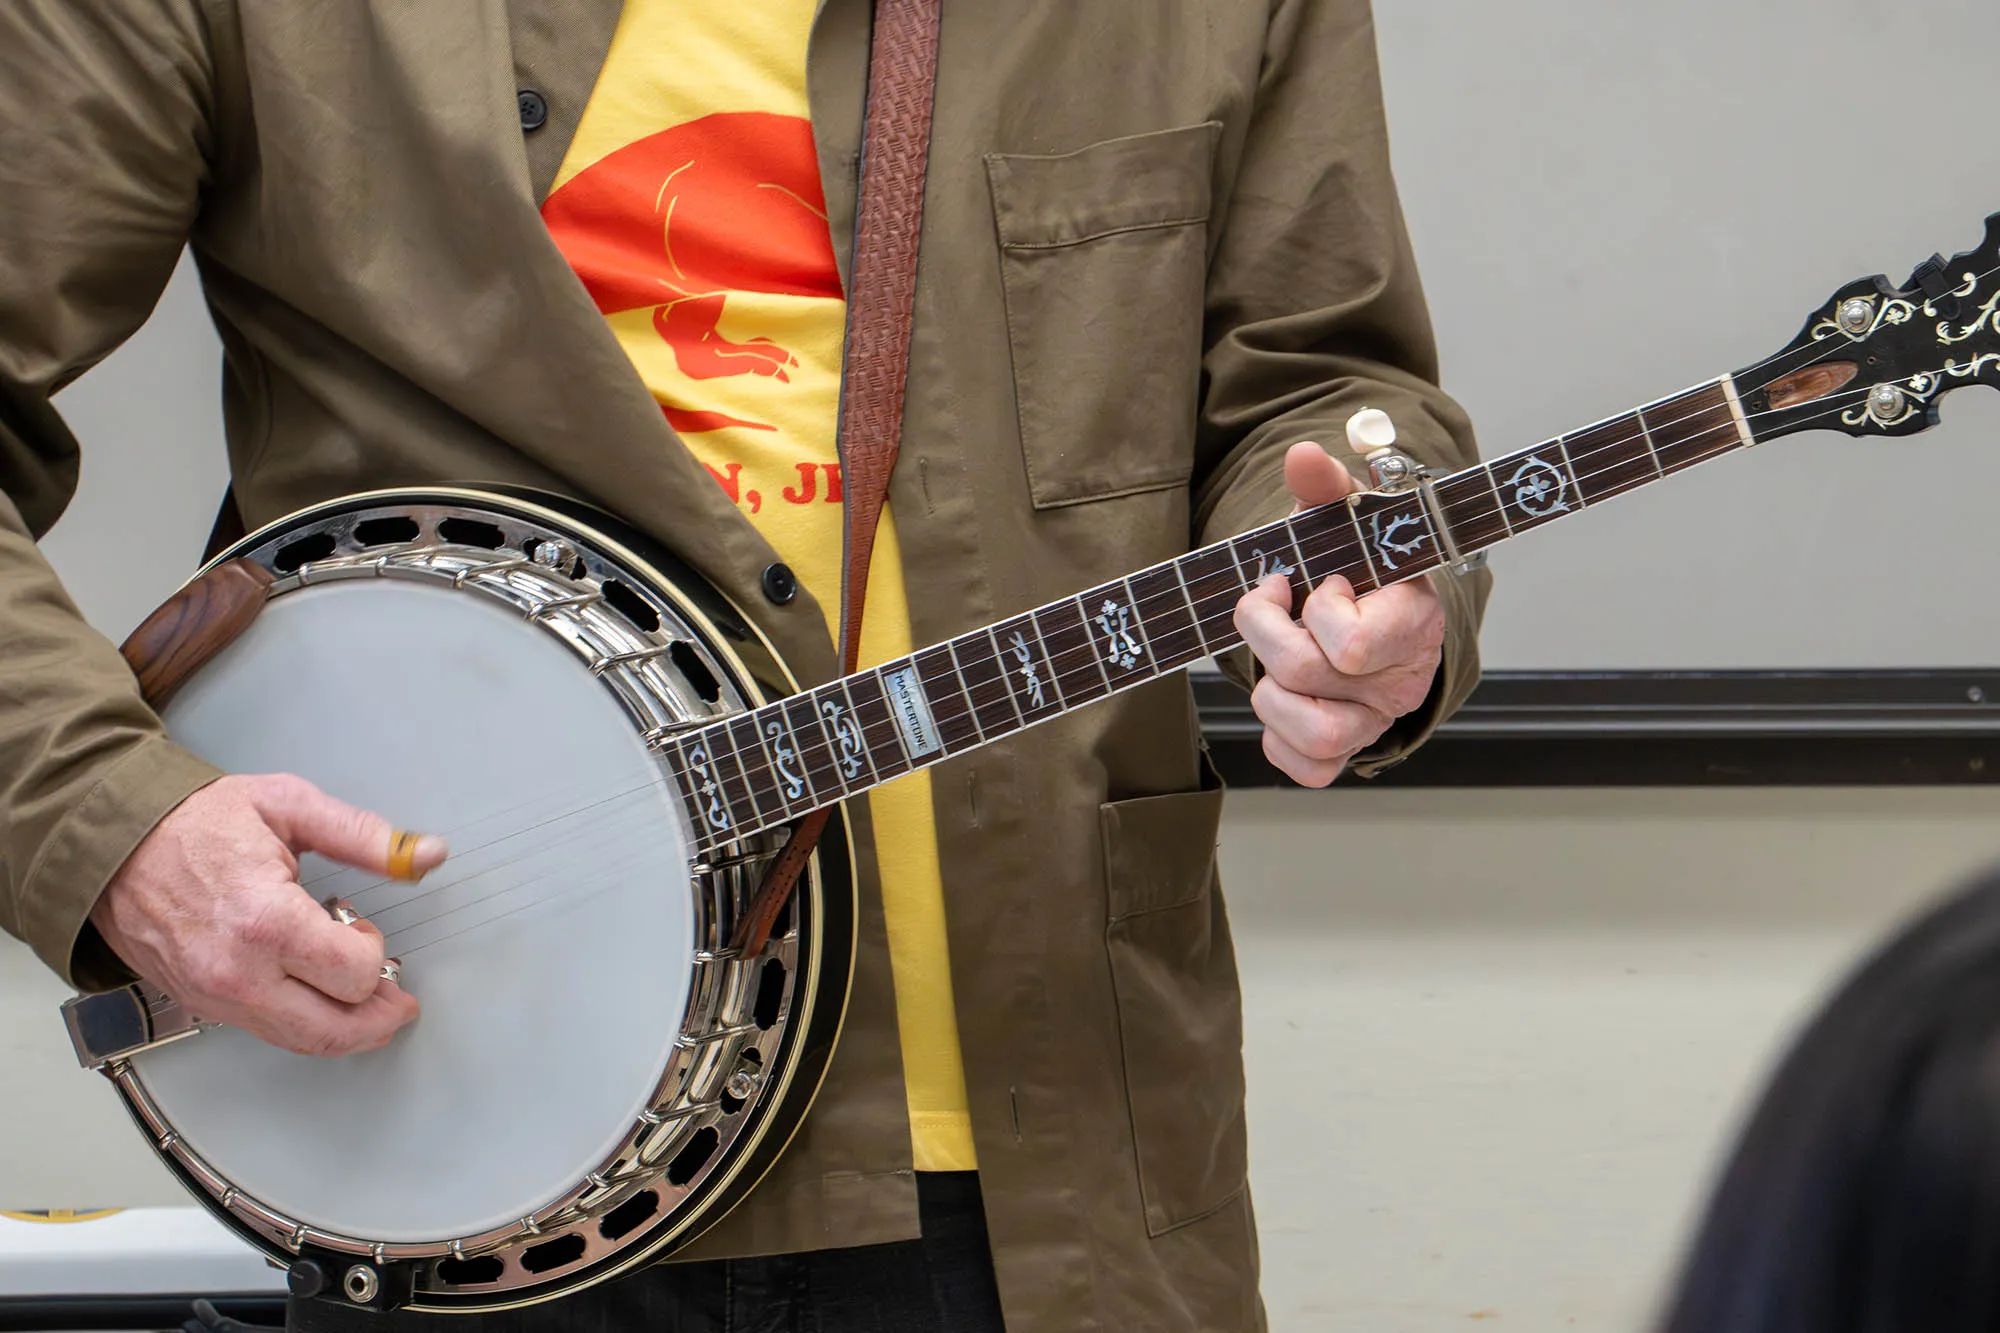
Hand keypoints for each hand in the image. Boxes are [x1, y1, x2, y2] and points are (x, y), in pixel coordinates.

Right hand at [90, 774, 446, 1056]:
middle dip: (379, 1019)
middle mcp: (237, 972)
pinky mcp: (200, 1005)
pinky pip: (265, 1031)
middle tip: (400, 1001)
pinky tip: (318, 997)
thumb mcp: (288, 806)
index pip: (353, 974)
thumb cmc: (194, 821)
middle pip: (331, 1030)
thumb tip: (424, 853)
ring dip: (346, 1031)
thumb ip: (362, 835)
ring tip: (369, 1005)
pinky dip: (303, 1023)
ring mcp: (214, 996)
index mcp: (265, 921)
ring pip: (299, 1041)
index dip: (376, 954)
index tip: (367, 929)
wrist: (113, 843)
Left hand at [1232, 441, 1445, 786]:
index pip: (1352, 644)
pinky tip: (1282, 696)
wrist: (1374, 603)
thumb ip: (1326, 487)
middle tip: (1273, 602)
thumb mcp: (1347, 518)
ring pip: (1311, 734)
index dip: (1319, 611)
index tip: (1322, 582)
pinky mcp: (1346, 751)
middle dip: (1265, 632)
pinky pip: (1305, 768)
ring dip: (1269, 691)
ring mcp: (1373, 722)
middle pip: (1305, 675)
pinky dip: (1278, 738)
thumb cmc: (1363, 563)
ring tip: (1275, 655)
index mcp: (1413, 623)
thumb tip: (1302, 455)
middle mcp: (1400, 681)